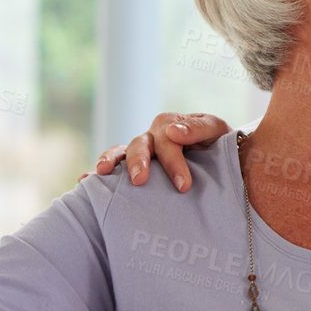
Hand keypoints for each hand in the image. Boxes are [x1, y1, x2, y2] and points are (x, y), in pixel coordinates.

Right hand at [92, 112, 232, 192]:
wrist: (226, 162)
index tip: (183, 185)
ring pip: (122, 151)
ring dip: (111, 160)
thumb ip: (199, 128)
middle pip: (141, 144)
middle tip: (140, 180)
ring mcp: (142, 152)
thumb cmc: (221, 146)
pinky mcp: (136, 167)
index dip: (174, 162)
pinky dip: (98, 172)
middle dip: (139, 161)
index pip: (168, 141)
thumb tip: (173, 132)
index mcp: (172, 125)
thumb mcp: (217, 132)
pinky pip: (115, 166)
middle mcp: (153, 137)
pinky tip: (85, 180)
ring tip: (102, 172)